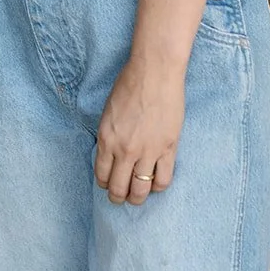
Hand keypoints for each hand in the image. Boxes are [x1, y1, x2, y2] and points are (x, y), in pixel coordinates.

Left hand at [94, 60, 184, 205]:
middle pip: (119, 188)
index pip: (101, 175)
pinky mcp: (168, 149)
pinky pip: (163, 180)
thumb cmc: (129, 85)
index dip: (104, 185)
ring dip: (137, 198)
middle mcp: (124, 150)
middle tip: (121, 197)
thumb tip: (111, 155)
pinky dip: (158, 187)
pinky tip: (155, 183)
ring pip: (140, 190)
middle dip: (118, 197)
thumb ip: (109, 136)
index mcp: (106, 140)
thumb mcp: (108, 112)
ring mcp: (147, 152)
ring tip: (138, 197)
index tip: (108, 185)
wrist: (155, 72)